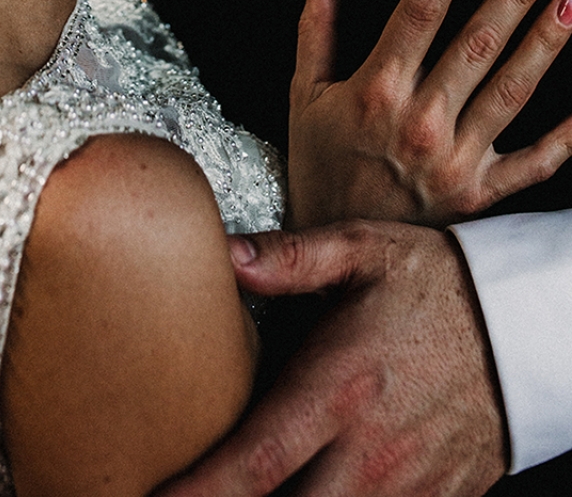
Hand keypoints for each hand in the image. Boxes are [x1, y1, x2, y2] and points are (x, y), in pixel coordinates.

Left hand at [157, 222, 505, 496]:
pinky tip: (310, 491)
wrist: (526, 324)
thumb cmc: (435, 283)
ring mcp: (405, 490)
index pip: (254, 463)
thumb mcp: (362, 251)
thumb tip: (225, 255)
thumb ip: (289, 258)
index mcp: (339, 388)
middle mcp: (369, 453)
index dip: (199, 494)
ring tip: (240, 493)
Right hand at [289, 0, 571, 226]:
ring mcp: (455, 159)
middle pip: (477, 42)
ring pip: (512, 90)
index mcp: (376, 89)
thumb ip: (315, 29)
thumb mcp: (304, 95)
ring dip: (546, 43)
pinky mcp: (480, 194)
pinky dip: (567, 135)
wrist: (332, 248)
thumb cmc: (320, 166)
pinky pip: (535, 161)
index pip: (419, 9)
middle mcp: (420, 121)